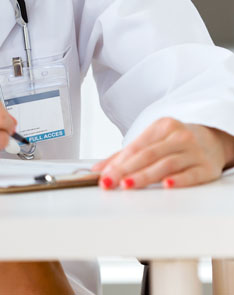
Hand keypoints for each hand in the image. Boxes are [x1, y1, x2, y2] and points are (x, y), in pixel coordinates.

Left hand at [92, 118, 233, 189]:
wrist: (213, 140)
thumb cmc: (175, 142)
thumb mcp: (152, 141)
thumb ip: (124, 155)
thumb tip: (98, 169)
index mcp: (162, 126)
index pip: (136, 147)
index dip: (118, 162)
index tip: (104, 176)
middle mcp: (179, 136)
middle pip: (148, 155)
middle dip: (126, 170)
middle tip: (111, 182)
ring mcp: (194, 151)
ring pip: (166, 164)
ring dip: (145, 176)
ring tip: (128, 185)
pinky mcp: (207, 167)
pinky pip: (191, 174)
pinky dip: (178, 181)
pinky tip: (166, 185)